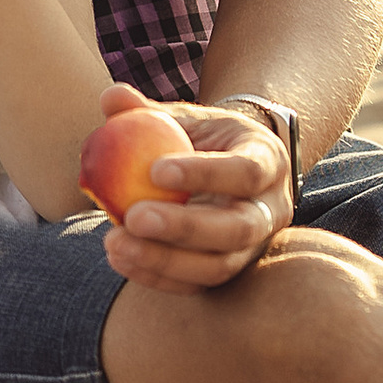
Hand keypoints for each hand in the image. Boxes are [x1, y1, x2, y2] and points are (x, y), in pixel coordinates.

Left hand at [92, 80, 295, 290]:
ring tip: (115, 242)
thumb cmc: (203, 140)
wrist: (231, 172)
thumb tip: (111, 97)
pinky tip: (120, 258)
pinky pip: (196, 285)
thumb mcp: (186, 118)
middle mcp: (270, 210)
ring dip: (163, 260)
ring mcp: (254, 248)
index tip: (154, 170)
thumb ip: (148, 111)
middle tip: (133, 217)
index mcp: (268, 161)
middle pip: (237, 229)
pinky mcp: (230, 272)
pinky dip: (157, 277)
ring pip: (218, 267)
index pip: (246, 171)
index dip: (205, 173)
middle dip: (184, 228)